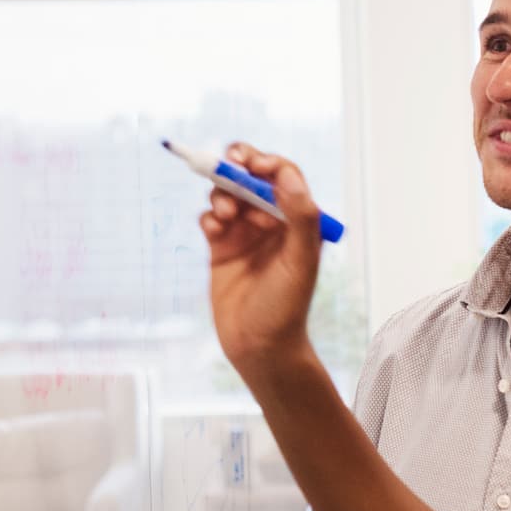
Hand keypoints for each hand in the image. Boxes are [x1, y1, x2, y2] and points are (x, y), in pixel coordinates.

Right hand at [200, 143, 324, 377]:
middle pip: (250, 177)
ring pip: (227, 194)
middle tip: (227, 163)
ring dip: (223, 195)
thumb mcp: (300, 261)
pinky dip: (209, 216)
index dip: (266, 162)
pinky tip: (214, 229)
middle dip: (237, 166)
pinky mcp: (221, 248)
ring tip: (226, 216)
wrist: (260, 347)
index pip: (282, 175)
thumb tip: (287, 176)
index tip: (251, 163)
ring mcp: (244, 233)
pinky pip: (210, 218)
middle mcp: (271, 221)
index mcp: (297, 220)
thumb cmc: (287, 307)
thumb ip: (300, 217)